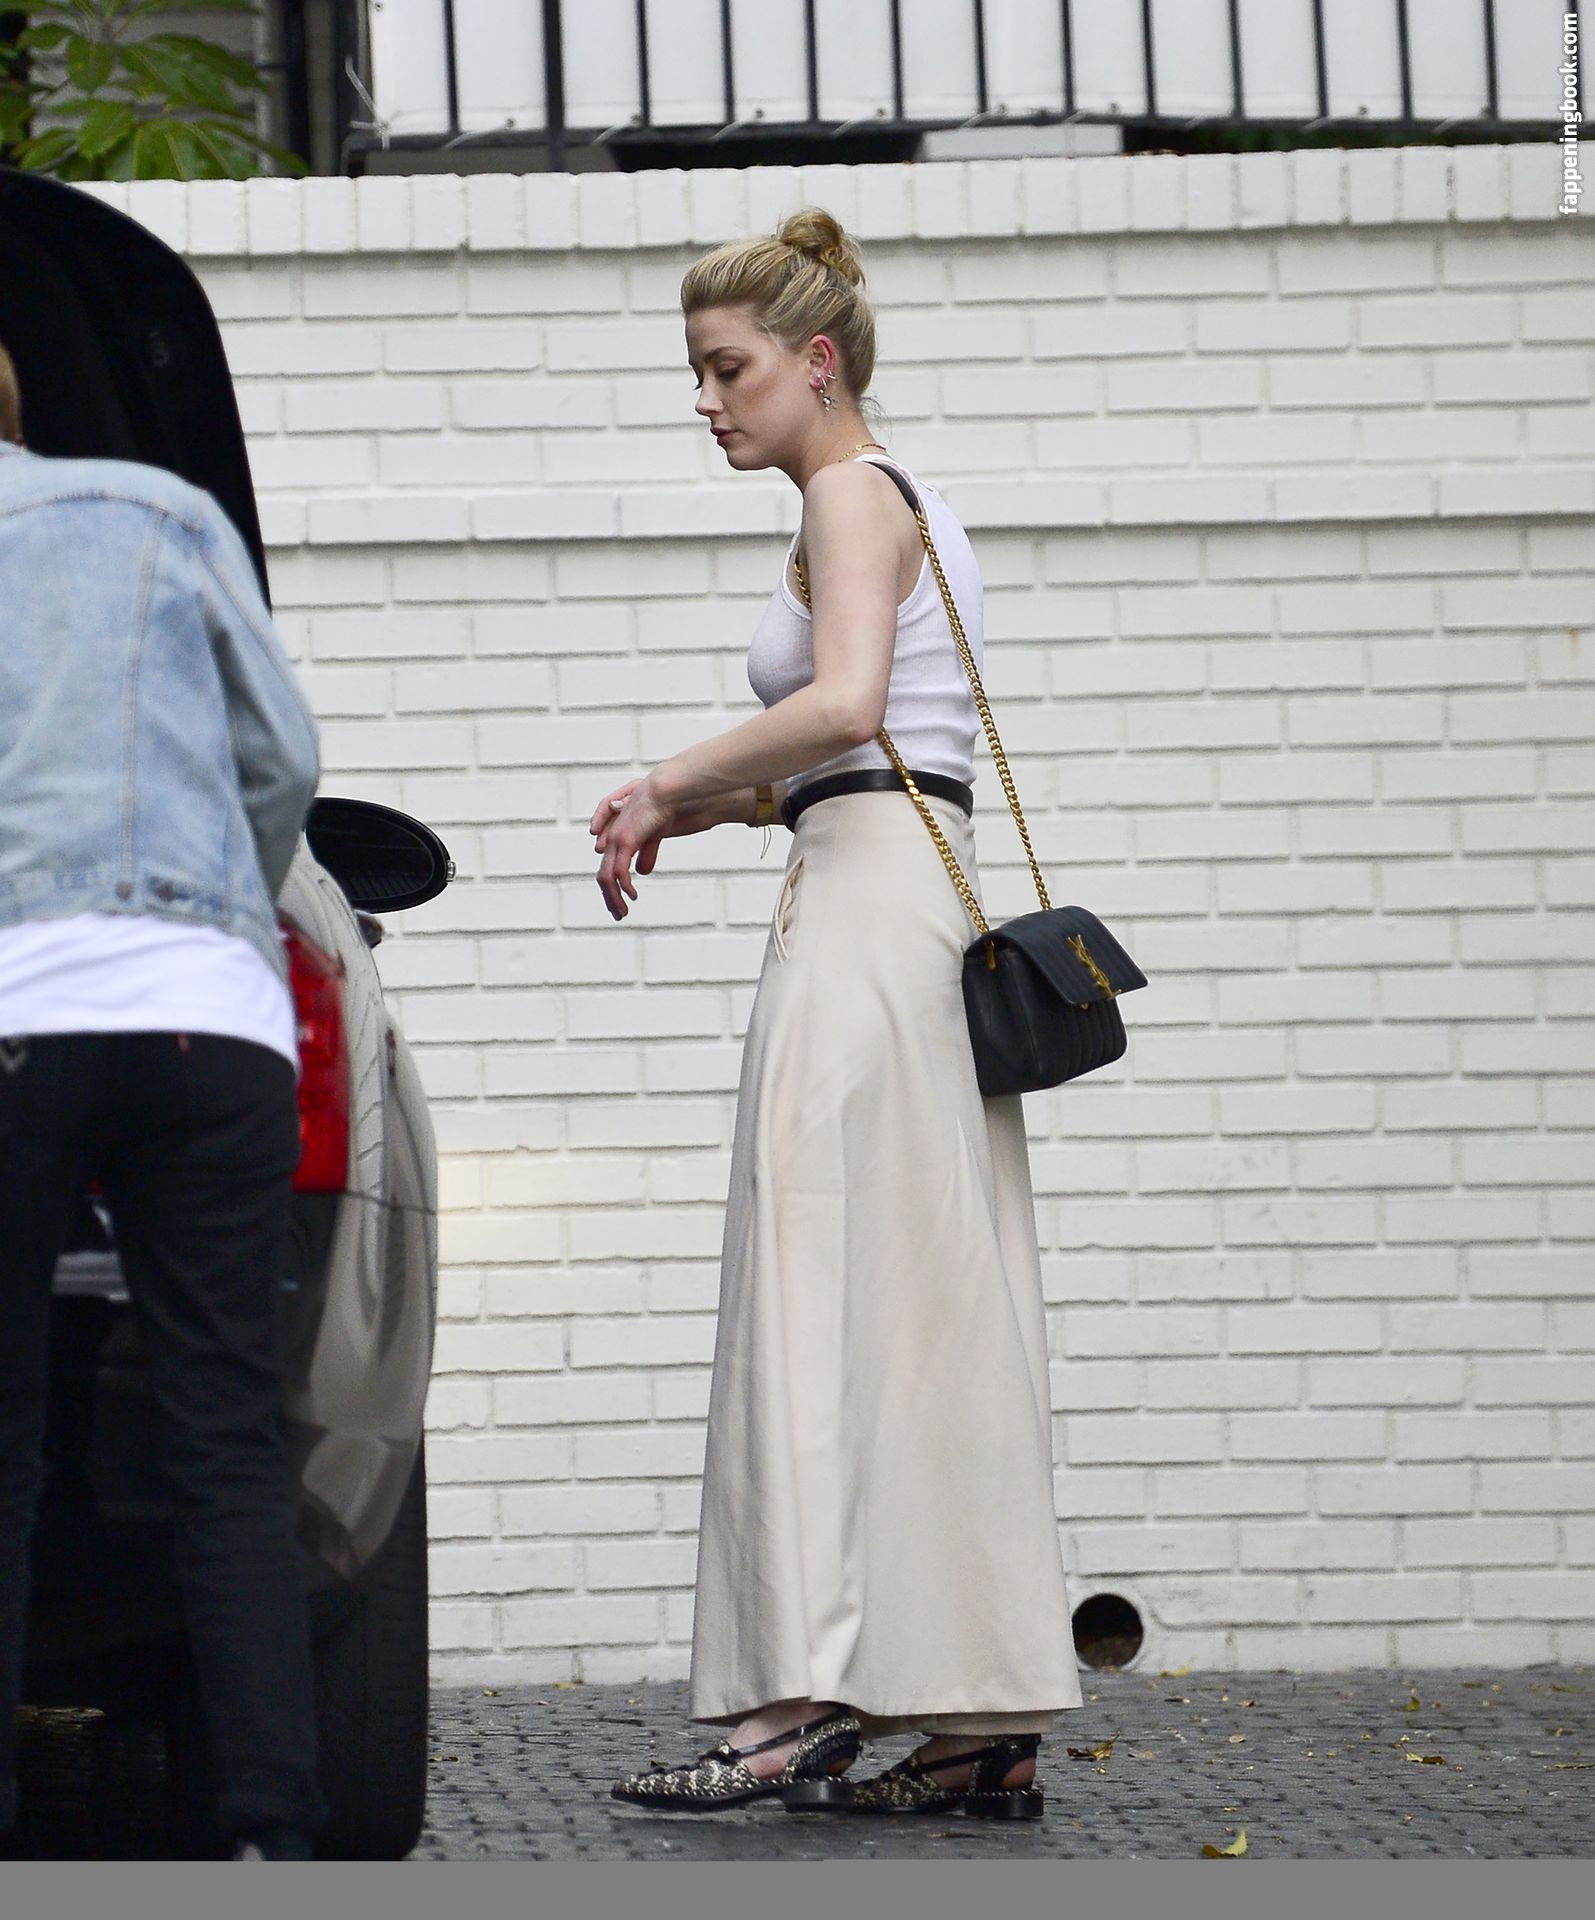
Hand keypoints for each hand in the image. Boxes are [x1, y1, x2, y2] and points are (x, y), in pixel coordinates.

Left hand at [590, 773, 732, 919]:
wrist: (666, 791)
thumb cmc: (663, 808)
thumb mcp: (654, 837)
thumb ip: (646, 854)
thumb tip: (641, 873)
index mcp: (618, 837)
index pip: (608, 867)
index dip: (613, 888)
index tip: (621, 903)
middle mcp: (611, 839)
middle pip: (603, 876)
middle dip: (610, 898)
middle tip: (619, 915)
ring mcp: (615, 840)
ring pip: (606, 877)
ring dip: (613, 898)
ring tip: (622, 913)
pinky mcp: (624, 840)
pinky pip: (618, 871)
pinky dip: (623, 887)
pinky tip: (632, 895)